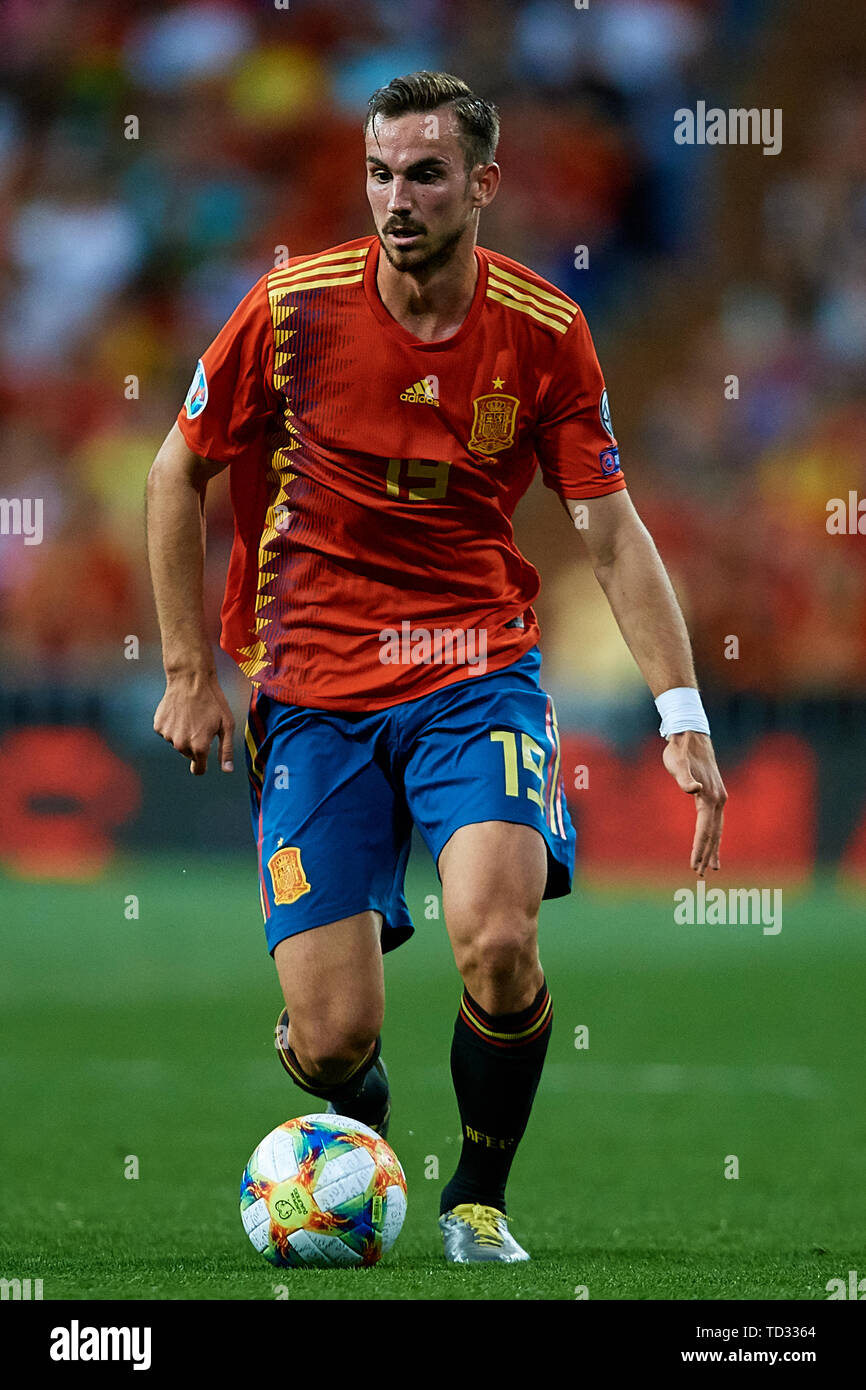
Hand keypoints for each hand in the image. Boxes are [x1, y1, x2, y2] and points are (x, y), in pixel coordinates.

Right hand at [153, 669, 234, 775]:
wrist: (190, 679)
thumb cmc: (213, 701)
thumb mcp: (227, 725)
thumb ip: (226, 750)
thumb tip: (227, 770)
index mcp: (199, 747)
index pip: (198, 769)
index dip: (202, 765)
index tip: (204, 758)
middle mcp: (181, 745)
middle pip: (188, 754)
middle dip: (195, 744)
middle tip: (201, 723)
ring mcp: (167, 736)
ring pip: (177, 743)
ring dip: (183, 734)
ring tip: (190, 715)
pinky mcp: (158, 726)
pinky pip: (167, 733)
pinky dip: (173, 726)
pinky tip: (179, 712)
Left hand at [662, 731, 726, 876]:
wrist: (691, 735)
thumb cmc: (680, 750)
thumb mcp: (677, 763)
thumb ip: (684, 778)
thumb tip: (693, 789)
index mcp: (710, 797)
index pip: (704, 830)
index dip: (699, 849)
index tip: (694, 865)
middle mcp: (718, 800)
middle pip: (713, 834)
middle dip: (707, 854)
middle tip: (699, 874)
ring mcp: (718, 798)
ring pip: (716, 829)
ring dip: (712, 848)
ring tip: (710, 868)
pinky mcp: (714, 795)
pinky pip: (715, 821)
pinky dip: (714, 836)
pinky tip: (711, 844)